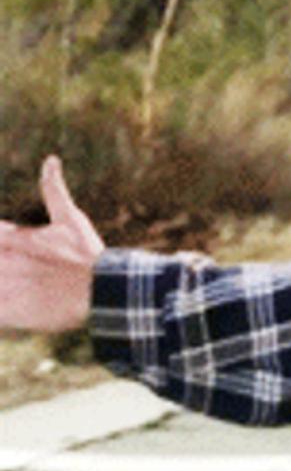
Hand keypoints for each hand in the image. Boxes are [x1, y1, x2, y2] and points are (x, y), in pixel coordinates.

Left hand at [0, 156, 105, 332]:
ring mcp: (4, 287)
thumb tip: (51, 159)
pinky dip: (1, 308)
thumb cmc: (87, 253)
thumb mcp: (71, 218)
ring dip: (0, 280)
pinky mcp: (8, 311)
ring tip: (14, 280)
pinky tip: (11, 302)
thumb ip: (53, 188)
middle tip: (13, 263)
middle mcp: (4, 261)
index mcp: (11, 238)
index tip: (6, 247)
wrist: (101, 291)